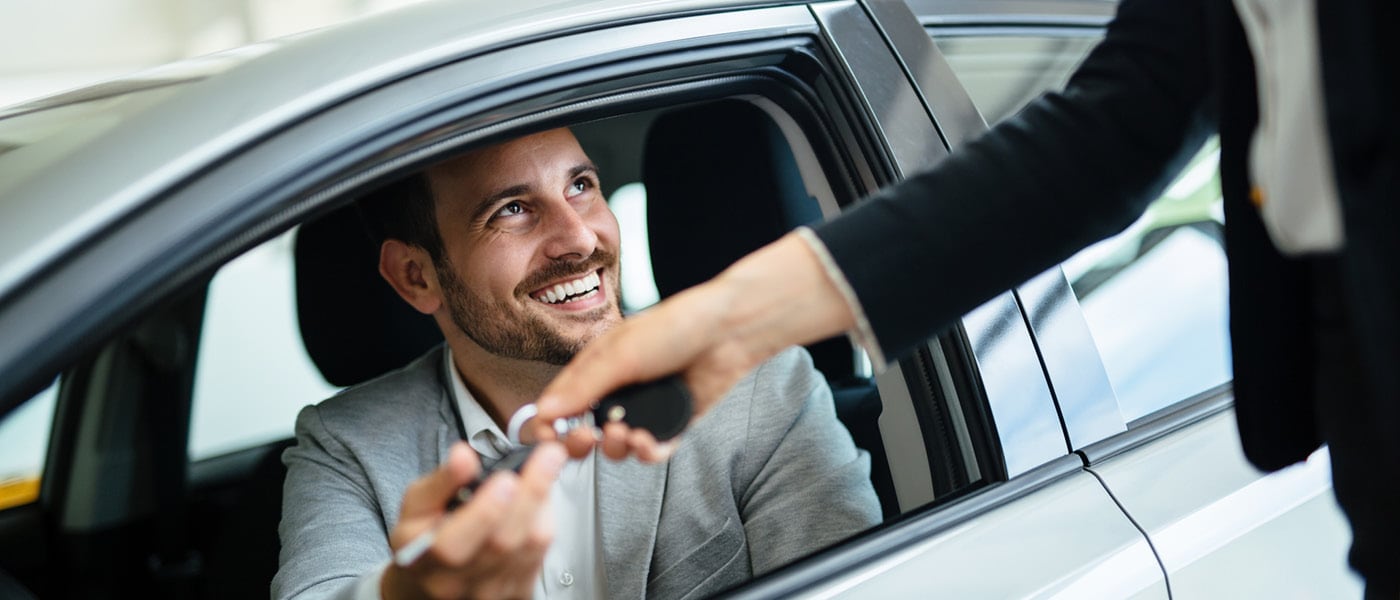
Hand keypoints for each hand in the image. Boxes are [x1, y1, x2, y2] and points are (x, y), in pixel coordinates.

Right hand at [382, 441, 565, 599]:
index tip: (506, 478)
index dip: (484, 511)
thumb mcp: (416, 506)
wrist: (433, 582)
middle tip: (547, 457)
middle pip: (502, 543)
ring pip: (530, 547)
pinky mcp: (515, 593)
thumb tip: (463, 457)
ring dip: (543, 502)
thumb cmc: (424, 540)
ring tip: (544, 470)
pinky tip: (541, 500)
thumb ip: (440, 481)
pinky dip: (546, 520)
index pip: (453, 543)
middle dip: (530, 494)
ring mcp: (489, 592)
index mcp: (422, 556)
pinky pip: (541, 555)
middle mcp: (455, 582)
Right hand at [534, 232, 855, 460]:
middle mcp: (618, 391)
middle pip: (586, 432)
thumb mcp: (620, 354)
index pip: (561, 404)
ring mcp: (645, 409)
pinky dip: (647, 452)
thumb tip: (545, 412)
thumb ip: (583, 386)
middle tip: (587, 439)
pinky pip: (653, 450)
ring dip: (617, 448)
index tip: (547, 438)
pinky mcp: (673, 424)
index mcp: (596, 369)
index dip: (550, 424)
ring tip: (627, 434)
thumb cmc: (674, 328)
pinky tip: (647, 442)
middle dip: (581, 442)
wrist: (728, 332)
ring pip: (618, 447)